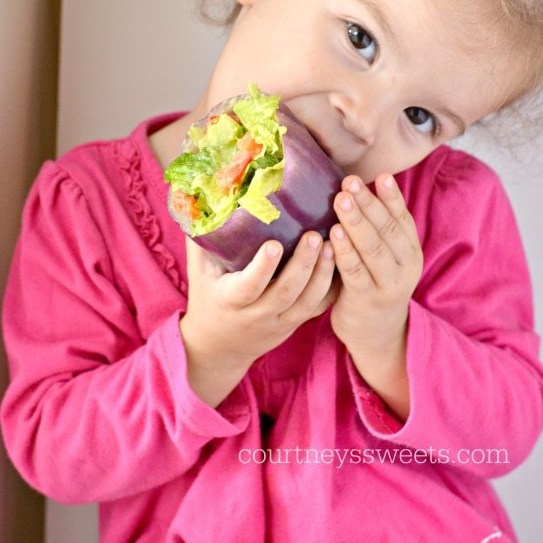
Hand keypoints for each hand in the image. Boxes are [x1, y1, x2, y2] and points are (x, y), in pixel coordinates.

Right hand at [180, 231, 334, 406]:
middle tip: (316, 235)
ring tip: (333, 245)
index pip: (248, 286)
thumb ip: (201, 237)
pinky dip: (332, 287)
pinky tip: (343, 262)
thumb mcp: (199, 271)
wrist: (219, 347)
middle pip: (285, 293)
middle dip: (303, 264)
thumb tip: (202, 196)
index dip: (263, 268)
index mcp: (230, 300)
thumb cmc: (208, 298)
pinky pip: (318, 308)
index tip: (275, 244)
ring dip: (322, 274)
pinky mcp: (295, 324)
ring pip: (307, 302)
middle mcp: (257, 315)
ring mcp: (279, 322)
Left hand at [329, 173, 422, 418]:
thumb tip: (357, 187)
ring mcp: (388, 284)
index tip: (380, 175)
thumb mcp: (385, 256)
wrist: (376, 334)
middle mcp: (406, 266)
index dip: (391, 197)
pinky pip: (355, 271)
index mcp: (410, 250)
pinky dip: (344, 251)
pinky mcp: (367, 300)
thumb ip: (377, 228)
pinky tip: (332, 233)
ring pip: (373, 249)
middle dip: (368, 203)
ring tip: (341, 200)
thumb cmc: (374, 283)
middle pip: (387, 229)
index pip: (402, 218)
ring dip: (356, 222)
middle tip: (350, 182)